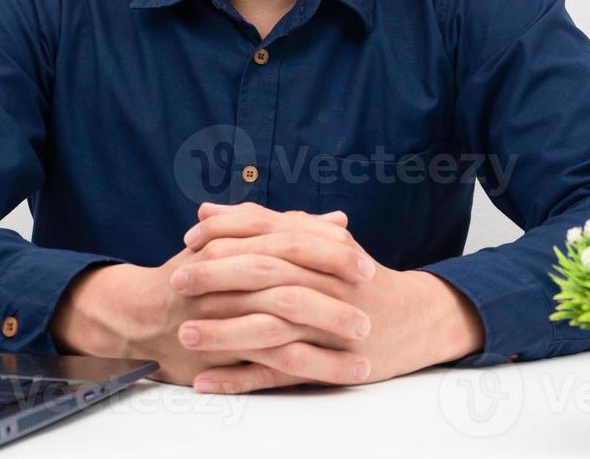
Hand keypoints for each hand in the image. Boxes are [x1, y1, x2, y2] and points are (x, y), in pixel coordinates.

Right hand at [50, 208, 376, 387]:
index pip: (287, 241)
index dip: (327, 251)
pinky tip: (344, 373)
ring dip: (327, 334)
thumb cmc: (198, 275)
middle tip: (371, 296)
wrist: (142, 313)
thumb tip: (337, 221)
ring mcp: (223, 316)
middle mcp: (226, 277)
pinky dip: (312, 370)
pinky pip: (271, 367)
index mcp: (234, 246)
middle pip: (286, 280)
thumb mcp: (236, 242)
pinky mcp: (223, 353)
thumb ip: (287, 230)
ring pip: (281, 325)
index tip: (364, 262)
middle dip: (333, 290)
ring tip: (365, 342)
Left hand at [179, 201, 486, 392]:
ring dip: (223, 331)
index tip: (189, 239)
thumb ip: (261, 223)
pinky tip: (205, 381)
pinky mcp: (325, 362)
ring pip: (269, 325)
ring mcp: (324, 325)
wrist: (414, 319)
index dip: (224, 233)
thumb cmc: (354, 275)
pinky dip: (240, 378)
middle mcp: (323, 281)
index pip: (266, 231)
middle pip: (264, 273)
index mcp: (320, 246)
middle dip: (216, 277)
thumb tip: (207, 209)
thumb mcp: (317, 240)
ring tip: (184, 334)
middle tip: (176, 281)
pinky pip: (277, 373)